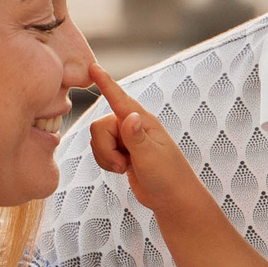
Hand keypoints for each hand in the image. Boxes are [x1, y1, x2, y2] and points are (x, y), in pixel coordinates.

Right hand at [85, 59, 206, 217]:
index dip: (106, 84)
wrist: (173, 199)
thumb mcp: (151, 158)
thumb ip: (136, 137)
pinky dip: (106, 162)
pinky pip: (101, 151)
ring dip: (106, 157)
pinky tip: (123, 169)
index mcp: (144, 123)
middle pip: (100, 126)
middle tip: (122, 164)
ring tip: (125, 167)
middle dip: (104, 148)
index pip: (120, 99)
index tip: (94, 67)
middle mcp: (134, 127)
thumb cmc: (169, 177)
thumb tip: (129, 116)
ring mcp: (127, 139)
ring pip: (98, 140)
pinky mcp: (122, 151)